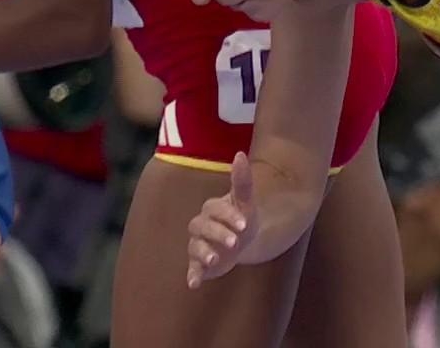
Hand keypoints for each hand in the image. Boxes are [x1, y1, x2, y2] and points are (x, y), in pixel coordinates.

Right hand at [187, 152, 258, 287]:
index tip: (245, 224)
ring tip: (214, 260)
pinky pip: (192, 269)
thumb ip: (243, 180)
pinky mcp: (199, 263)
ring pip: (195, 247)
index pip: (215, 209)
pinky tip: (194, 284)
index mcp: (212, 209)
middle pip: (201, 227)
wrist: (245, 241)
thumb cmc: (244, 218)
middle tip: (235, 242)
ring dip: (203, 253)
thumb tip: (239, 154)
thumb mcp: (247, 202)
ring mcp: (199, 244)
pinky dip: (192, 276)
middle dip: (217, 234)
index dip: (228, 216)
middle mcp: (201, 226)